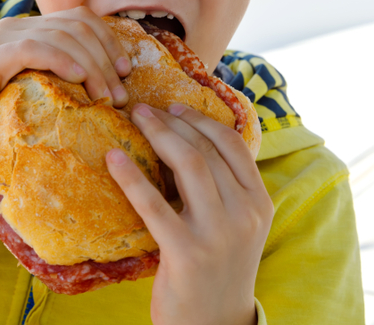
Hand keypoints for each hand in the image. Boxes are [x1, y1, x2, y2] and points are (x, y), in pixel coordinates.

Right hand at [0, 7, 130, 153]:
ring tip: (104, 96)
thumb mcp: (47, 89)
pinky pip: (34, 49)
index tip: (125, 70)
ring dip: (90, 66)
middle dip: (104, 58)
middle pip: (74, 26)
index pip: (79, 17)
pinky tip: (78, 79)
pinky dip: (61, 61)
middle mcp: (14, 26)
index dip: (108, 39)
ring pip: (59, 36)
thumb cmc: (10, 117)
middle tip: (119, 95)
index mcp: (31, 28)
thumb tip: (117, 74)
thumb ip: (69, 72)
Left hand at [107, 103, 272, 324]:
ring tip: (133, 121)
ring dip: (157, 135)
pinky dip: (131, 176)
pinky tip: (113, 159)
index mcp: (260, 202)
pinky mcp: (187, 252)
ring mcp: (218, 233)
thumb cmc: (219, 268)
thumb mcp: (237, 225)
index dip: (201, 119)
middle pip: (206, 149)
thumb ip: (225, 188)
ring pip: (188, 164)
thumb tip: (187, 139)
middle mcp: (245, 214)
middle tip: (143, 109)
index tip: (173, 106)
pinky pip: (154, 204)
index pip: (233, 143)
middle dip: (171, 122)